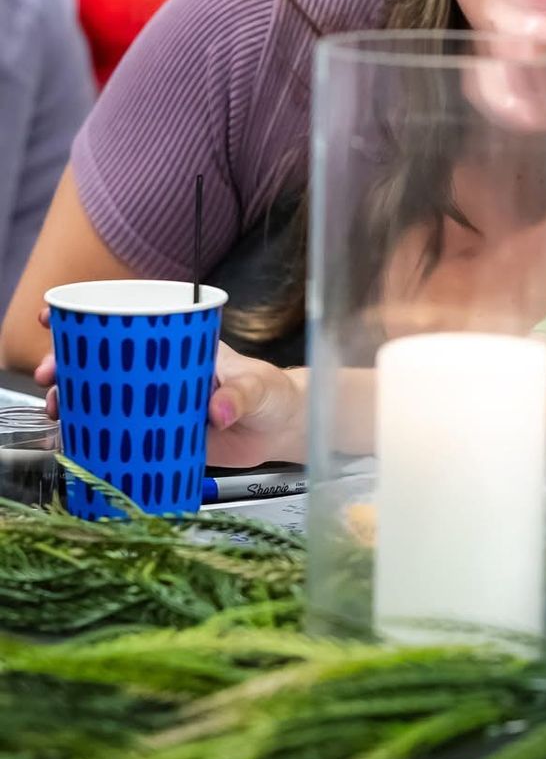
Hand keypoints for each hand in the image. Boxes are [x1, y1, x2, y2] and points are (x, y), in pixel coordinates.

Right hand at [36, 339, 308, 466]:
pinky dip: (94, 435)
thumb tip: (219, 410)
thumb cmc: (274, 394)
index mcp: (179, 348)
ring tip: (58, 409)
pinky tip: (74, 441)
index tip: (54, 318)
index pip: (129, 325)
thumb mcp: (260, 388)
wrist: (282, 430)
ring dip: (74, 401)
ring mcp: (156, 405)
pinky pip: (118, 433)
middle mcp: (161, 374)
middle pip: (104, 363)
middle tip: (50, 375)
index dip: (88, 321)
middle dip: (68, 365)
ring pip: (104, 398)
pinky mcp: (157, 436)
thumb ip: (242, 396)